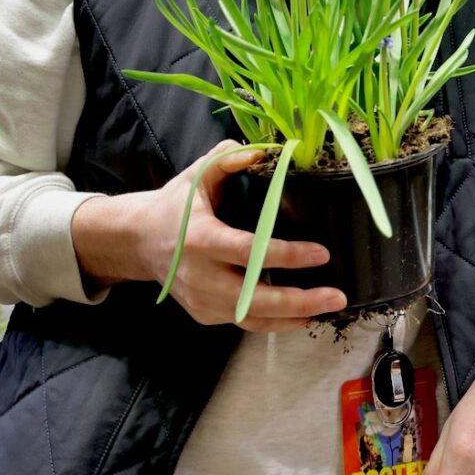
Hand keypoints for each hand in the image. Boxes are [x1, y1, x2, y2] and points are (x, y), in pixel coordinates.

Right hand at [71, 139, 346, 330]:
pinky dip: (274, 322)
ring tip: (328, 308)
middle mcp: (200, 276)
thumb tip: (261, 152)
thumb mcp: (196, 175)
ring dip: (292, 318)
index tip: (321, 254)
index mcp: (200, 239)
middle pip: (254, 297)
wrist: (139, 241)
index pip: (248, 252)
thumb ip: (226, 160)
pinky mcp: (204, 315)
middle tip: (336, 296)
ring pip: (252, 318)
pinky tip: (304, 316)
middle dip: (298, 301)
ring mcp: (201, 300)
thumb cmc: (176, 205)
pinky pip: (244, 322)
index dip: (286, 256)